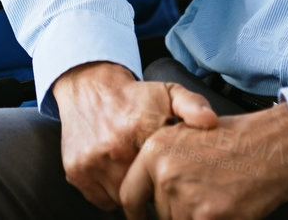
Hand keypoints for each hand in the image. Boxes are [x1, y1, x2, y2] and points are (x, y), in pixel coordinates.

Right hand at [52, 62, 219, 210]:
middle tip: (156, 175)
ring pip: (122, 199)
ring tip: (134, 170)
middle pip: (145, 191)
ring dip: (131, 191)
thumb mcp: (169, 93)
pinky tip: (115, 173)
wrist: (88, 87)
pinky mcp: (77, 171)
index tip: (175, 173)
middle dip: (152, 187)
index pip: (166, 173)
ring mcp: (93, 161)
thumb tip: (210, 122)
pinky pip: (102, 201)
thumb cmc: (134, 96)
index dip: (172, 176)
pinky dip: (110, 193)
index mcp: (141, 129)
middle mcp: (115, 147)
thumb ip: (193, 106)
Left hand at [120, 103, 287, 219]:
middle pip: (160, 214)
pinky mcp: (210, 216)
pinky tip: (228, 209)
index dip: (135, 213)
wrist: (272, 146)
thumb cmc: (234, 141)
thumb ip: (161, 165)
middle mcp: (165, 173)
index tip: (141, 217)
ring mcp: (187, 197)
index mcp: (155, 151)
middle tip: (203, 198)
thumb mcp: (185, 137)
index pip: (129, 195)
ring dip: (198, 217)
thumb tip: (147, 197)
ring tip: (218, 199)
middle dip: (178, 213)